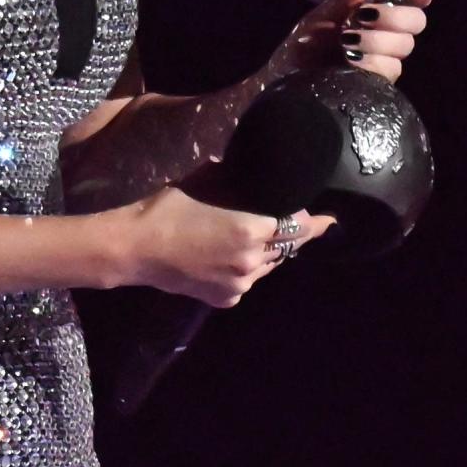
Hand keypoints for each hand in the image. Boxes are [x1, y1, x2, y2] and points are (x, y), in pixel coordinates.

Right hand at [119, 186, 334, 307]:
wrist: (138, 248)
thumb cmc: (167, 209)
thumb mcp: (203, 184)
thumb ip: (231, 179)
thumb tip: (243, 168)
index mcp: (250, 229)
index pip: (297, 227)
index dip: (314, 223)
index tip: (328, 218)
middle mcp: (251, 260)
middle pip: (286, 247)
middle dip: (293, 234)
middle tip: (298, 221)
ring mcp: (240, 284)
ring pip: (268, 265)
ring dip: (270, 251)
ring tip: (262, 235)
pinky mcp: (226, 298)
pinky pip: (248, 280)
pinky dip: (248, 267)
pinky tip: (234, 254)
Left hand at [264, 0, 434, 85]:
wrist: (287, 79)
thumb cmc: (303, 45)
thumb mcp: (318, 18)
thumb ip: (344, 0)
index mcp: (374, 11)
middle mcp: (386, 33)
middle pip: (416, 21)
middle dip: (395, 16)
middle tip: (364, 16)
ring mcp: (386, 58)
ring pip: (404, 45)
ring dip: (376, 39)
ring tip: (347, 41)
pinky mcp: (380, 82)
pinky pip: (391, 68)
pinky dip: (371, 60)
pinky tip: (351, 59)